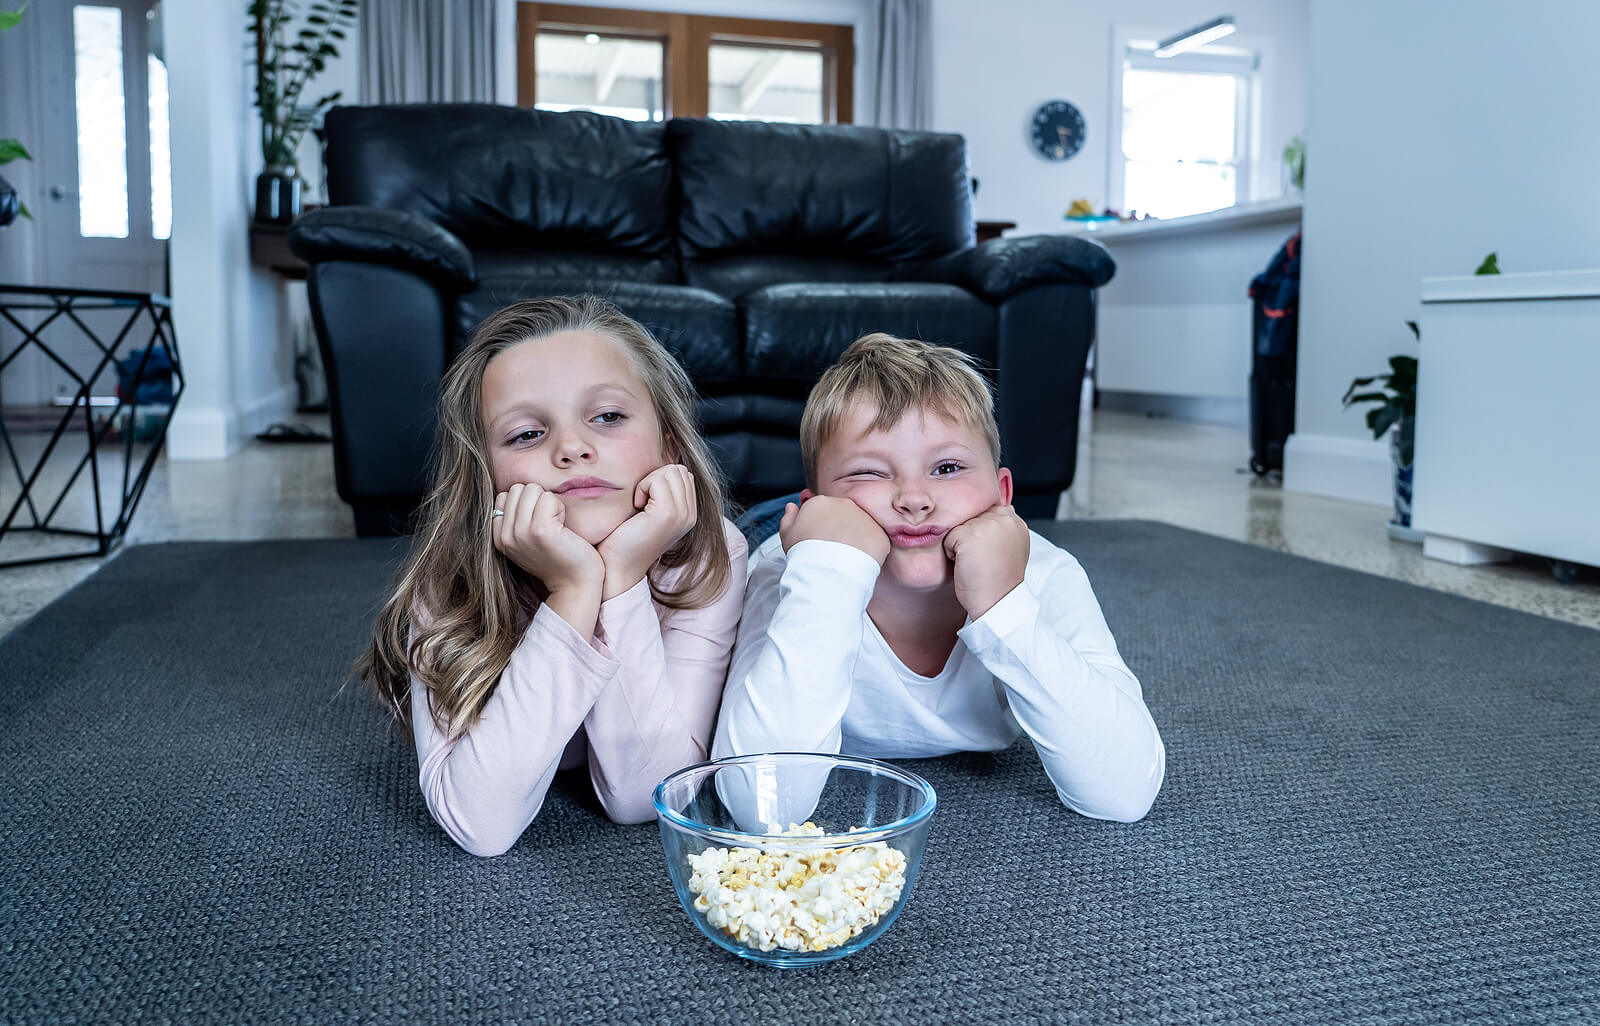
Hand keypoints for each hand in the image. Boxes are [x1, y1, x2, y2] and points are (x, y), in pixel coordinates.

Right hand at [493, 483, 603, 597]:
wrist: (575, 585)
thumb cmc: (558, 559)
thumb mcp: (527, 540)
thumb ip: (517, 519)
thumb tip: (518, 491)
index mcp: (500, 537)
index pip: (505, 496)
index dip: (527, 504)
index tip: (539, 526)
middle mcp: (506, 535)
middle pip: (518, 488)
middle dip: (537, 499)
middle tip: (550, 524)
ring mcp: (521, 532)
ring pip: (532, 489)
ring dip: (549, 503)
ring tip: (556, 526)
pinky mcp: (540, 530)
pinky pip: (548, 497)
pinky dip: (560, 507)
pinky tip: (563, 527)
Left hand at [597, 464, 697, 598]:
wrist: (618, 566)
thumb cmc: (626, 538)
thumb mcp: (650, 512)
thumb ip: (662, 493)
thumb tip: (661, 467)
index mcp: (689, 514)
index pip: (683, 474)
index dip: (659, 479)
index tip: (646, 500)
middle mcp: (690, 515)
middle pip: (678, 470)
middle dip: (655, 478)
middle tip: (641, 501)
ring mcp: (682, 514)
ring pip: (670, 472)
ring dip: (648, 482)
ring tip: (639, 505)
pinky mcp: (668, 514)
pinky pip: (657, 481)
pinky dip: (642, 487)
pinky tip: (636, 507)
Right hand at [779, 494, 889, 564]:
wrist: (827, 573)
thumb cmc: (804, 554)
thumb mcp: (787, 534)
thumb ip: (789, 517)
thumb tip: (792, 507)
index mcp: (821, 502)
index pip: (823, 510)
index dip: (821, 526)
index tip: (819, 540)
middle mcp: (844, 504)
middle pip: (844, 515)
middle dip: (840, 529)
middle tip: (834, 550)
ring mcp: (864, 518)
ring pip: (861, 526)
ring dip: (856, 538)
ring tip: (846, 558)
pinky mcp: (879, 534)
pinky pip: (875, 540)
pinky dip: (869, 550)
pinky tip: (858, 561)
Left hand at [943, 504, 1028, 617]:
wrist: (998, 604)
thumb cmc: (999, 582)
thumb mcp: (1009, 549)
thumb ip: (1000, 529)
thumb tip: (987, 513)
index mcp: (1015, 521)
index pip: (985, 513)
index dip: (981, 535)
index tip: (990, 555)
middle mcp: (1004, 518)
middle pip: (970, 518)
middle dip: (970, 538)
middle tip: (984, 562)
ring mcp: (987, 524)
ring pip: (959, 527)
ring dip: (961, 546)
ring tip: (976, 564)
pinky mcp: (969, 534)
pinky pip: (948, 538)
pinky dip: (952, 555)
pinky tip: (968, 566)